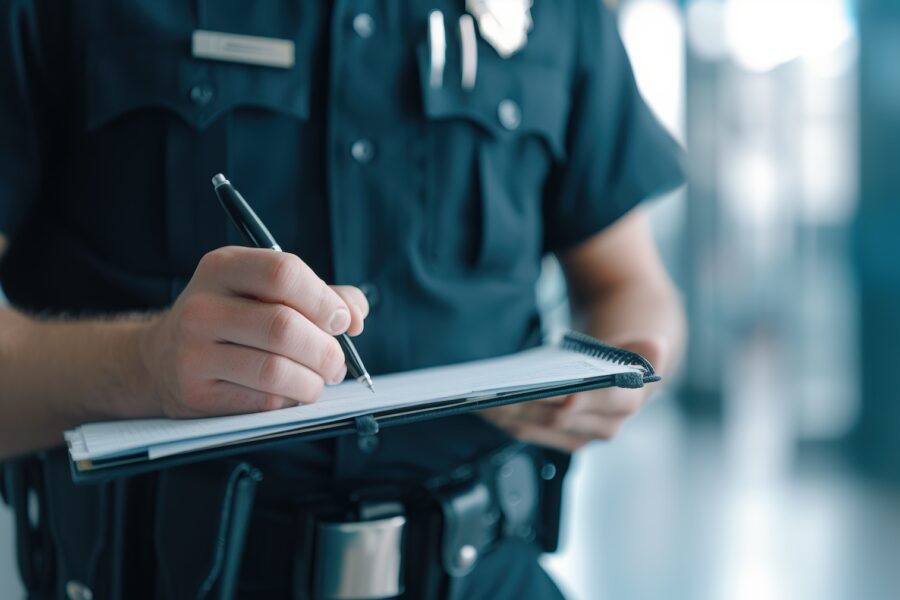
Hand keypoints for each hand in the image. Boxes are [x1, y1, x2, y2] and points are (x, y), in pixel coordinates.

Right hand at [138, 247, 368, 416]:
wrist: (161, 358)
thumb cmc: (233, 317)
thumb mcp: (265, 290)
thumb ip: (320, 295)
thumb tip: (355, 315)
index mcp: (223, 267)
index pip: (284, 273)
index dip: (324, 300)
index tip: (341, 321)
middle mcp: (202, 306)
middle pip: (284, 327)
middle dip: (326, 350)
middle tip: (336, 361)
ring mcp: (193, 351)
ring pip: (276, 371)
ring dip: (314, 381)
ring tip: (320, 378)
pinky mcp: (196, 392)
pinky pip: (264, 401)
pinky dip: (291, 399)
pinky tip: (290, 390)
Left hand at [479, 338, 666, 451]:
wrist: (629, 377)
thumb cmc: (627, 357)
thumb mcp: (642, 346)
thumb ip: (646, 348)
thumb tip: (654, 349)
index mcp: (625, 404)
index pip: (594, 405)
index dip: (569, 399)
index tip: (544, 389)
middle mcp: (603, 429)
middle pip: (552, 417)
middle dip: (519, 402)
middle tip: (492, 386)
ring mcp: (579, 437)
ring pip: (532, 428)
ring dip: (501, 412)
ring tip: (477, 393)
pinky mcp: (558, 439)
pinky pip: (524, 430)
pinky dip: (501, 417)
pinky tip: (481, 402)